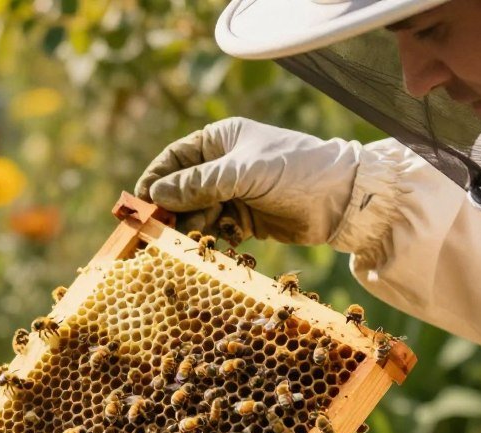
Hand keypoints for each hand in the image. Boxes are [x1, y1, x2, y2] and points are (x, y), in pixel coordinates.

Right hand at [134, 117, 361, 245]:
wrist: (340, 199)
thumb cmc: (293, 170)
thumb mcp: (243, 173)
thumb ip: (199, 184)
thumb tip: (157, 196)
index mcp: (221, 140)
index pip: (175, 159)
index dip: (156, 180)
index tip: (140, 204)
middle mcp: (223, 165)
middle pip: (182, 190)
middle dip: (171, 210)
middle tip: (158, 231)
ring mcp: (234, 193)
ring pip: (197, 213)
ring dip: (191, 227)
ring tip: (189, 240)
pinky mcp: (245, 219)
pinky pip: (215, 230)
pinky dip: (210, 238)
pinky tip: (210, 245)